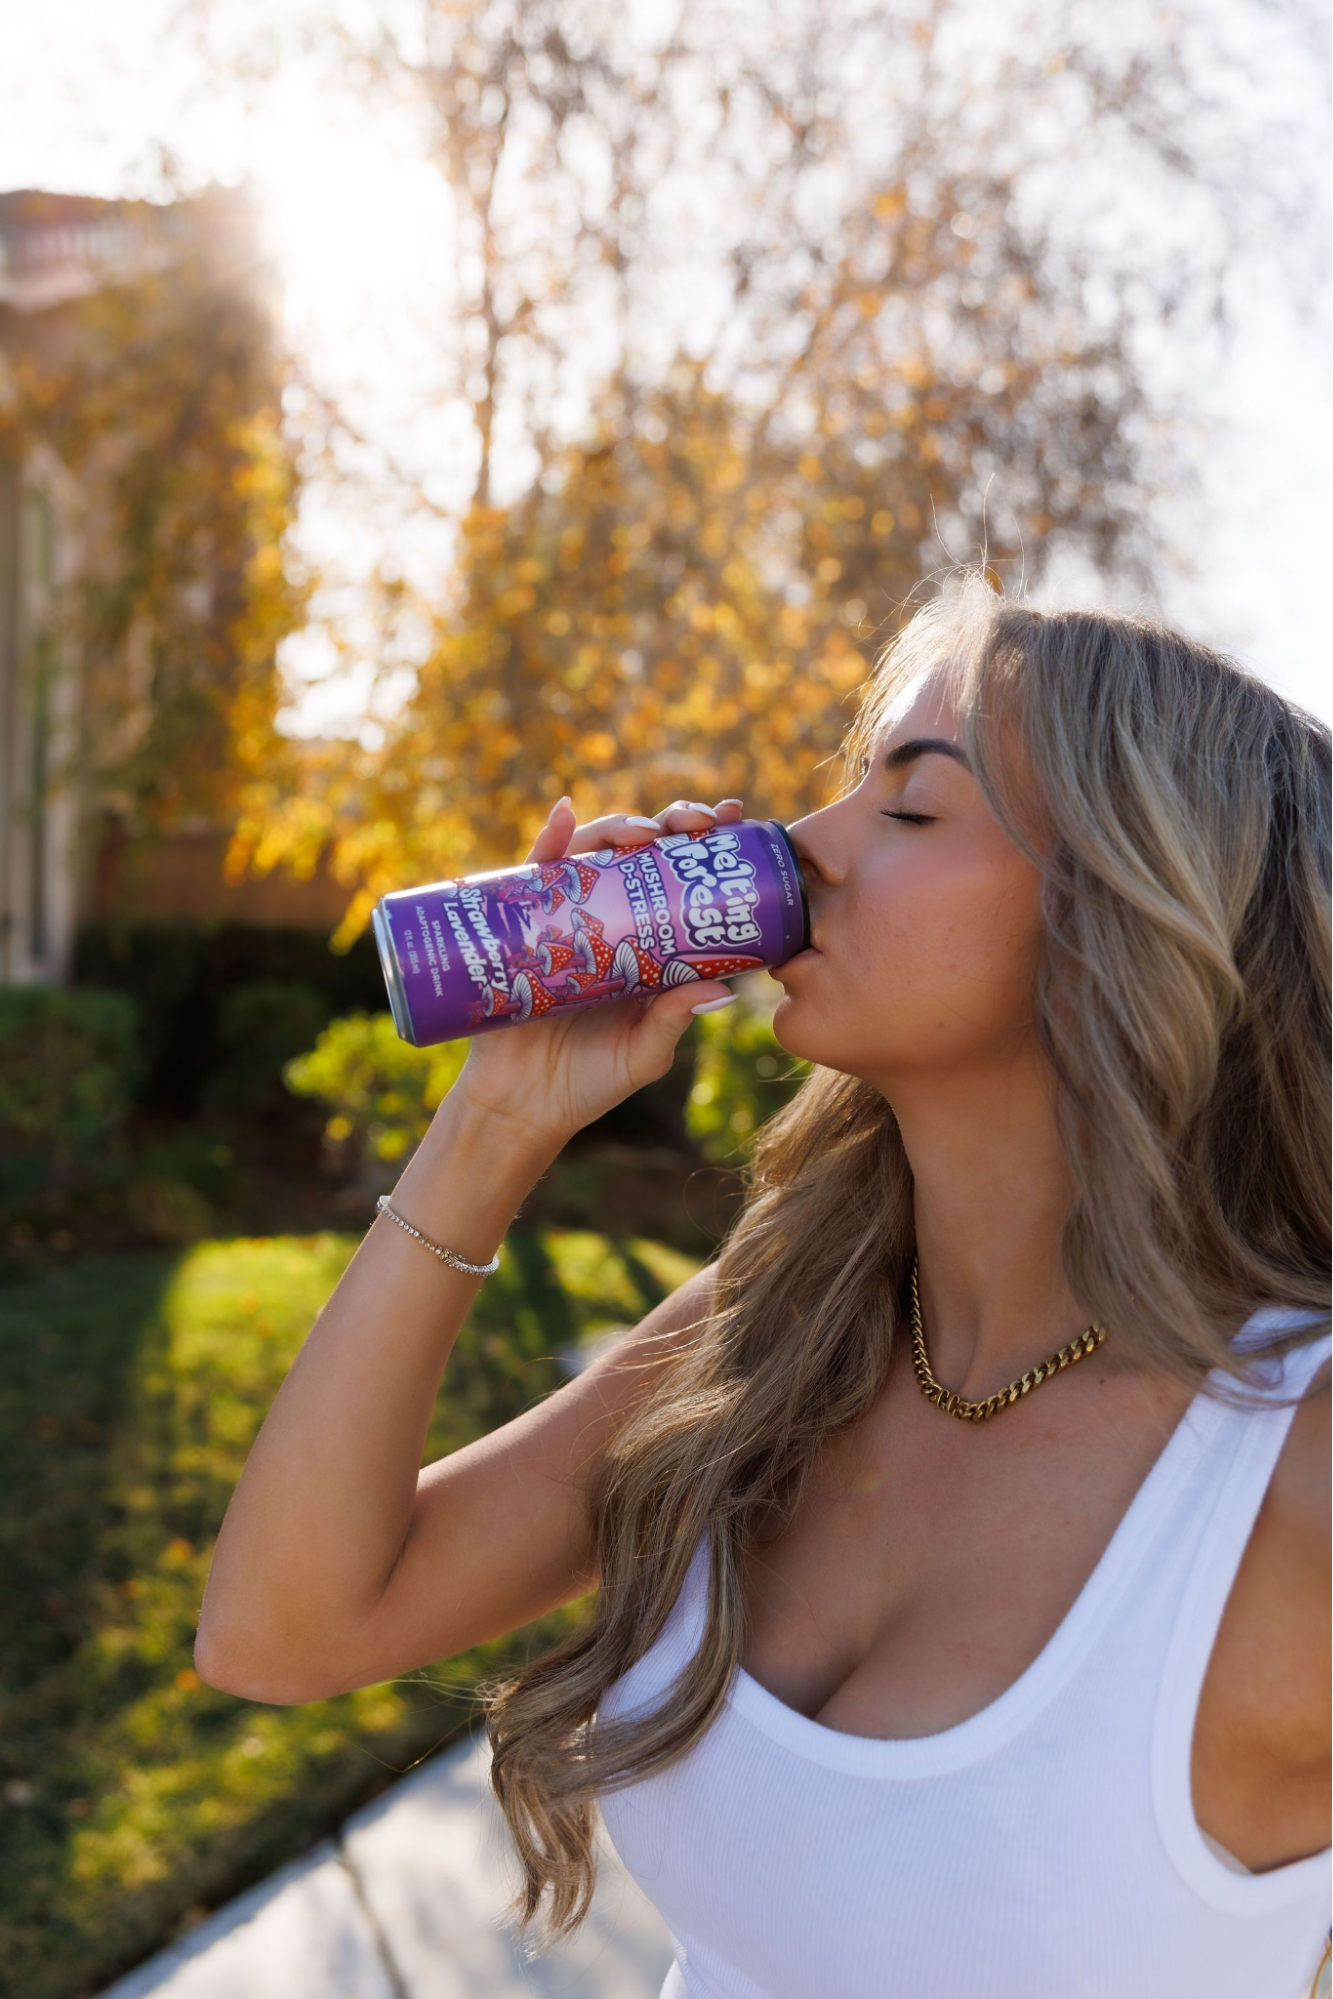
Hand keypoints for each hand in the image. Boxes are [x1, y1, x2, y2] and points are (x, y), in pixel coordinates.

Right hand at [446, 795, 746, 1148]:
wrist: (522, 1107)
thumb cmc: (591, 1082)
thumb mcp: (644, 1054)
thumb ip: (673, 1021)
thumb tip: (721, 990)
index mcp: (648, 947)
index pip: (683, 883)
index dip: (707, 848)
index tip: (733, 820)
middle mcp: (610, 922)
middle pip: (644, 855)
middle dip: (673, 824)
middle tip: (696, 821)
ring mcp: (566, 919)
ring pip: (596, 854)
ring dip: (620, 826)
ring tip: (642, 830)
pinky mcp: (523, 926)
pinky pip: (534, 874)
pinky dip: (550, 838)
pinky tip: (566, 815)